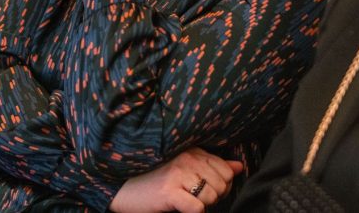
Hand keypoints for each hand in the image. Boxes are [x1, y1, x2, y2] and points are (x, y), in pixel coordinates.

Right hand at [109, 148, 243, 212]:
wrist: (120, 187)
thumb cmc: (153, 178)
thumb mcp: (185, 167)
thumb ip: (213, 165)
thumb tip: (239, 167)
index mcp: (193, 150)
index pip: (227, 170)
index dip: (221, 185)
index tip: (204, 190)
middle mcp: (187, 158)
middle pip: (222, 185)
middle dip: (212, 197)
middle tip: (192, 198)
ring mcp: (178, 174)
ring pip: (211, 197)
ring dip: (201, 205)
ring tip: (184, 202)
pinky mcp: (169, 191)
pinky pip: (197, 209)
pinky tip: (180, 209)